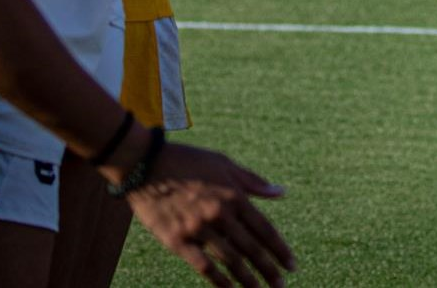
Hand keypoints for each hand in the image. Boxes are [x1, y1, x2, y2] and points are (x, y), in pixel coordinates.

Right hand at [121, 138, 293, 287]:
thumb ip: (253, 182)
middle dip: (268, 269)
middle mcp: (219, 214)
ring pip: (230, 260)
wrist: (145, 164)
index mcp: (233, 196)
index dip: (279, 249)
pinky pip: (203, 266)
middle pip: (251, 248)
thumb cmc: (187, 161)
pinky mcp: (176, 240)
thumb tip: (281, 192)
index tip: (291, 264)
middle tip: (280, 284)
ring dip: (247, 279)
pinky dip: (219, 280)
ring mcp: (198, 228)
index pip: (264, 229)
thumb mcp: (224, 164)